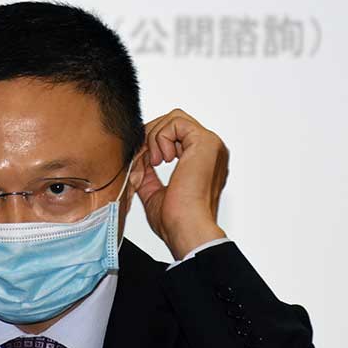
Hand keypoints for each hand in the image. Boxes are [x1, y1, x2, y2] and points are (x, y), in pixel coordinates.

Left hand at [133, 108, 228, 259]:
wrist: (186, 229)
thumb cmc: (175, 220)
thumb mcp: (154, 192)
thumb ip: (148, 174)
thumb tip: (136, 160)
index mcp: (203, 162)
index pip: (176, 136)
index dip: (154, 143)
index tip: (144, 163)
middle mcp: (210, 151)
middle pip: (175, 122)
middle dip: (152, 136)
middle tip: (145, 161)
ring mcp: (211, 144)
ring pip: (174, 118)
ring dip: (155, 137)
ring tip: (155, 162)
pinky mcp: (205, 141)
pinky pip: (175, 122)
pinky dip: (161, 137)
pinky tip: (161, 160)